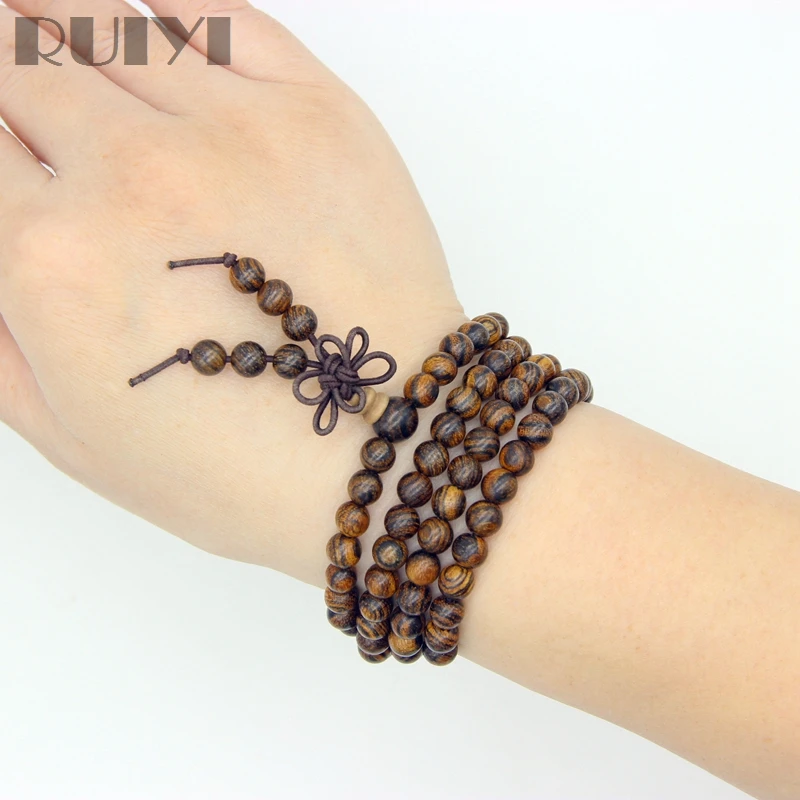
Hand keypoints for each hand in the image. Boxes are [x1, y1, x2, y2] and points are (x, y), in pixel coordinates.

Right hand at [0, 0, 466, 580]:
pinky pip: (219, 14)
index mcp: (50, 258)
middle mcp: (132, 175)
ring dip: (57, 13)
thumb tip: (0, 219)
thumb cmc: (238, 468)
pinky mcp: (320, 115)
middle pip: (21, 62)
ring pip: (105, 22)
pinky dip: (163, 2)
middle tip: (12, 62)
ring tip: (39, 14)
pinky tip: (142, 8)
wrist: (386, 452)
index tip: (10, 148)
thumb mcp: (69, 433)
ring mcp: (234, 132)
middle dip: (6, 58)